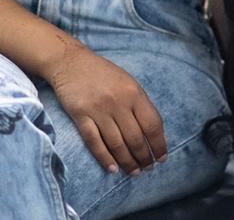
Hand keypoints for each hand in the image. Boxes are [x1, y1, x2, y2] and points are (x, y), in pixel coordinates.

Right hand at [46, 45, 166, 174]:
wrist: (71, 62)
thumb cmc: (103, 74)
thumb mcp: (128, 83)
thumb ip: (141, 105)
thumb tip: (155, 135)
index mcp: (134, 92)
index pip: (152, 124)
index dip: (159, 144)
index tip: (161, 158)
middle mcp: (118, 101)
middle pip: (135, 138)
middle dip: (144, 158)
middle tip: (147, 169)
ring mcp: (99, 109)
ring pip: (117, 144)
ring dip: (127, 162)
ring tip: (133, 172)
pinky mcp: (80, 115)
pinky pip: (94, 142)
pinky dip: (104, 157)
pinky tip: (112, 168)